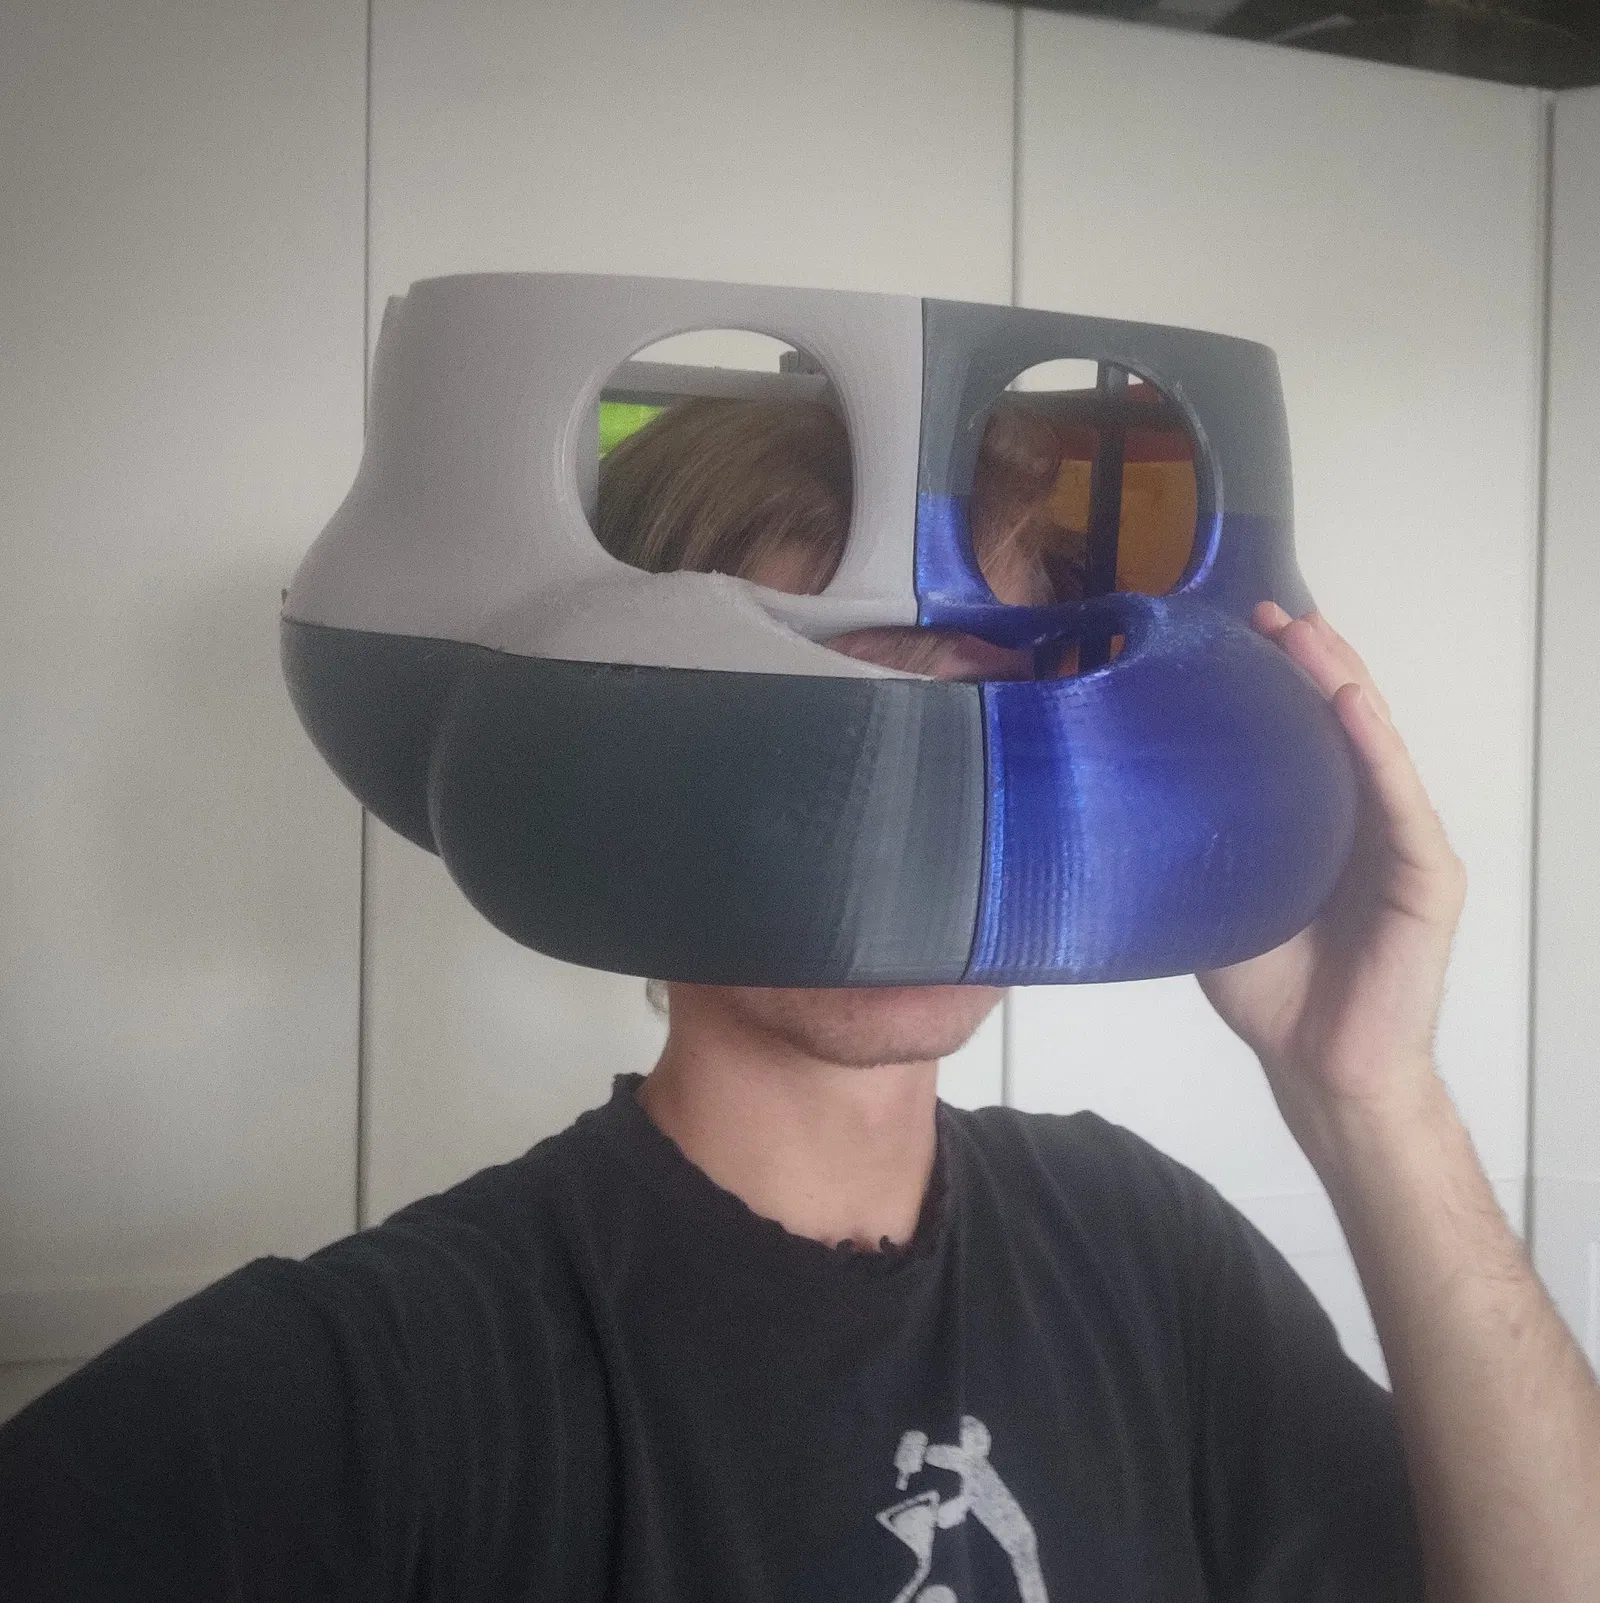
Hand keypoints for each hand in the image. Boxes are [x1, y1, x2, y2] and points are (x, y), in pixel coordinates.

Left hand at [1196, 604, 1467, 1148]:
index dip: (1272, 675)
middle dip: (1306, 659)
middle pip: (1339, 719)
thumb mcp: (1214, 896)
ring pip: (1374, 743)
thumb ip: (1190, 843)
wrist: (1315, 1062)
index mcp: (1315, 815)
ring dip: (1340, 681)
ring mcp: (1400, 839)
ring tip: (1303, 633)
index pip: (1298, 729)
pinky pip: (1401, 803)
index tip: (1229, 625)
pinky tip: (1352, 707)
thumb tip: (1109, 794)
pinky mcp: (1428, 876)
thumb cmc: (1269, 984)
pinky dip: (1378, 752)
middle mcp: (1361, 814)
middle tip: (1261, 610)